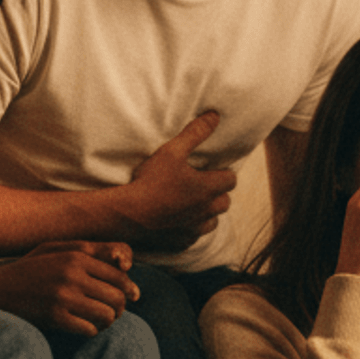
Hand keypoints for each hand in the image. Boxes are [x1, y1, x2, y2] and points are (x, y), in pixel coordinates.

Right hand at [0, 241, 139, 335]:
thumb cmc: (29, 270)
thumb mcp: (55, 251)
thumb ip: (88, 251)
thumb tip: (124, 263)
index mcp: (76, 256)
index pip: (119, 275)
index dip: (128, 290)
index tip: (128, 299)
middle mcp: (72, 274)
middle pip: (117, 297)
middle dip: (119, 308)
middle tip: (111, 313)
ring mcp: (63, 296)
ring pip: (107, 315)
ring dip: (107, 322)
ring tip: (98, 321)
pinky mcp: (54, 317)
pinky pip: (89, 329)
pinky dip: (90, 331)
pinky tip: (82, 327)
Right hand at [116, 112, 237, 251]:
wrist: (128, 215)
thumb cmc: (151, 181)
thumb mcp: (172, 151)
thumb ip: (195, 133)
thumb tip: (214, 116)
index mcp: (208, 188)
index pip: (231, 179)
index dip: (224, 173)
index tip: (213, 169)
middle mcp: (206, 211)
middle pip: (225, 202)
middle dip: (218, 193)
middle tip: (203, 185)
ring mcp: (195, 229)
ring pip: (213, 222)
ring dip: (208, 213)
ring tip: (193, 204)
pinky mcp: (182, 242)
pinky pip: (194, 236)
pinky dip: (191, 228)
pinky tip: (179, 221)